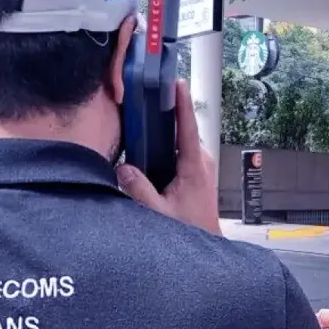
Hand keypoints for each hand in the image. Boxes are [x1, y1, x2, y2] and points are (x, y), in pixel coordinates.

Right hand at [116, 79, 221, 235]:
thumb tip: (121, 168)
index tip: (178, 83)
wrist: (207, 245)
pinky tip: (152, 147)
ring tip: (148, 116)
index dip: (183, 104)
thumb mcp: (159, 213)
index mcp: (194, 168)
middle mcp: (202, 164)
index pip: (188, 129)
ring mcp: (202, 168)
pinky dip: (169, 146)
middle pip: (184, 130)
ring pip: (182, 142)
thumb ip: (139, 190)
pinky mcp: (198, 175)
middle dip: (169, 113)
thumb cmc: (188, 231)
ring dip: (168, 131)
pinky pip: (182, 152)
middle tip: (152, 95)